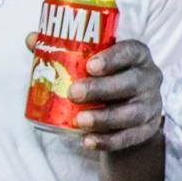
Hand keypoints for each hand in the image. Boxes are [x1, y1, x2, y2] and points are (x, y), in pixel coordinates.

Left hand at [28, 33, 162, 151]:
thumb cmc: (105, 78)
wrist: (127, 112)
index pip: (131, 51)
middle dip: (101, 89)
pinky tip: (88, 141)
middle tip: (73, 93)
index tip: (89, 66)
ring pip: (131, 113)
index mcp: (137, 56)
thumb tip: (31, 38)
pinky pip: (129, 137)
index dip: (112, 58)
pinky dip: (108, 141)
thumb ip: (63, 50)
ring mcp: (150, 106)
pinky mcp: (146, 130)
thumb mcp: (91, 62)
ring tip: (78, 120)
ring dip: (104, 118)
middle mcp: (149, 78)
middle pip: (130, 83)